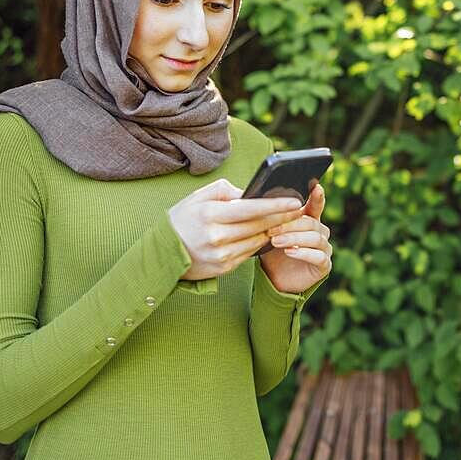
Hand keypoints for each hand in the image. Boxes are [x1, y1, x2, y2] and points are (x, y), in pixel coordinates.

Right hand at [168, 179, 303, 280]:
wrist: (162, 253)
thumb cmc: (183, 219)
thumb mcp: (198, 198)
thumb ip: (225, 190)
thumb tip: (250, 193)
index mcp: (210, 215)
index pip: (250, 209)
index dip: (275, 206)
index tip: (295, 201)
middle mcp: (216, 237)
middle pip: (258, 226)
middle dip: (282, 218)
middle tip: (299, 210)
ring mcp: (221, 255)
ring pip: (257, 241)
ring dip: (273, 231)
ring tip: (286, 221)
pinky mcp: (224, 268)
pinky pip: (250, 254)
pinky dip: (260, 243)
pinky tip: (268, 234)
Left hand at [259, 183, 331, 293]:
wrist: (275, 278)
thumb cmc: (273, 251)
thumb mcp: (270, 232)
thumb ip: (272, 217)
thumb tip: (259, 199)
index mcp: (309, 220)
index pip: (316, 205)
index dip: (317, 196)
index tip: (315, 186)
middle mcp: (320, 233)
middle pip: (311, 222)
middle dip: (291, 224)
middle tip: (271, 229)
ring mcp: (324, 249)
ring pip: (315, 238)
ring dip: (294, 238)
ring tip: (276, 241)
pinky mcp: (324, 265)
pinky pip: (319, 256)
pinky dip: (303, 252)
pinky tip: (290, 252)